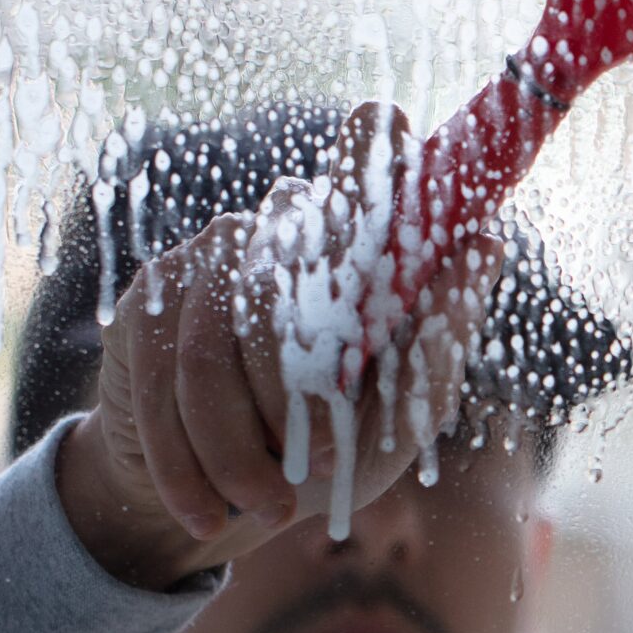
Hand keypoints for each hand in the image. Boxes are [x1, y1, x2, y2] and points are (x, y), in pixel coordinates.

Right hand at [56, 105, 503, 588]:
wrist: (224, 506)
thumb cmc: (332, 452)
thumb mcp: (402, 412)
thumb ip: (440, 331)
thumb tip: (485, 237)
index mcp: (356, 240)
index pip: (367, 157)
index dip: (373, 146)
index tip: (389, 122)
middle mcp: (281, 223)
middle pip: (283, 286)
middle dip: (298, 401)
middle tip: (321, 469)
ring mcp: (208, 253)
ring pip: (211, 348)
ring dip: (238, 445)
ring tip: (268, 503)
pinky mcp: (147, 300)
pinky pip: (159, 378)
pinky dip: (185, 461)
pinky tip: (208, 509)